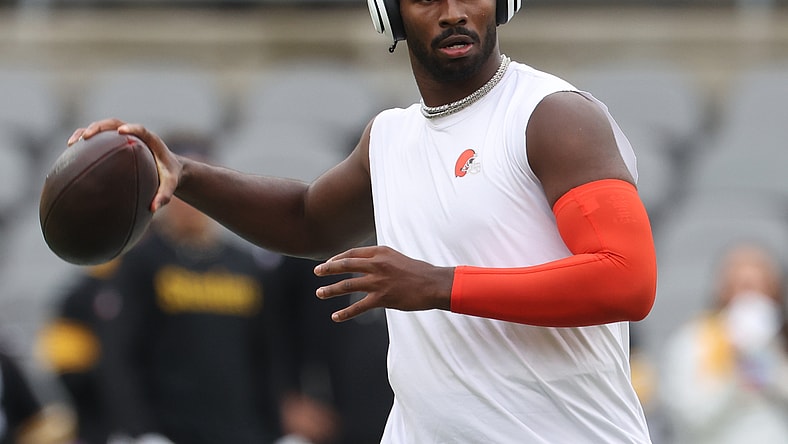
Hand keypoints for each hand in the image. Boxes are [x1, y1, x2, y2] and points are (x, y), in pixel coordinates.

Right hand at [67, 118, 180, 212]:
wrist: (169, 168)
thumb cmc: (169, 176)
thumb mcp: (171, 185)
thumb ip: (165, 195)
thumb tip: (153, 208)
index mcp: (151, 140)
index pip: (141, 130)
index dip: (131, 128)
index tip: (121, 132)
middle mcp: (135, 134)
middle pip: (115, 123)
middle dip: (99, 127)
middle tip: (86, 137)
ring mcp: (123, 137)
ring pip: (103, 128)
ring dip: (86, 132)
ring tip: (72, 144)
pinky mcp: (115, 142)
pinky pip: (98, 139)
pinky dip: (85, 142)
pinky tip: (71, 154)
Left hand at [314, 245, 453, 321]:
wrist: (434, 284)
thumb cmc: (419, 272)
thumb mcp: (397, 258)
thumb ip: (381, 260)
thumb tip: (367, 266)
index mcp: (381, 252)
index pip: (352, 253)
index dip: (337, 258)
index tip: (329, 262)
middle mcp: (376, 264)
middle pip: (345, 265)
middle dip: (328, 269)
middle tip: (317, 272)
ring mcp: (378, 281)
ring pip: (348, 285)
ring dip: (331, 289)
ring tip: (319, 293)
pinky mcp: (382, 298)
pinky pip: (359, 306)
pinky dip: (345, 312)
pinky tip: (336, 316)